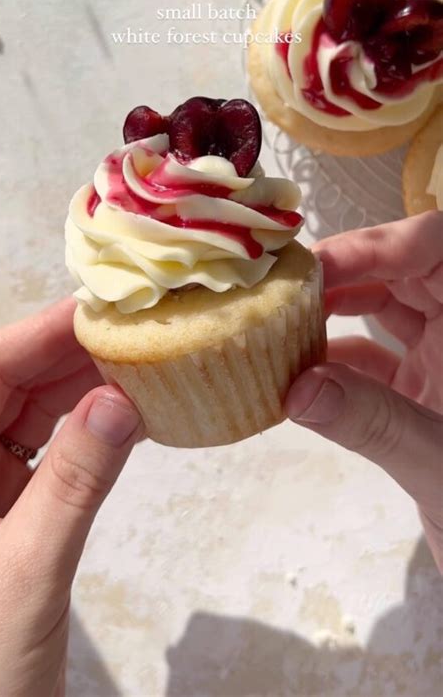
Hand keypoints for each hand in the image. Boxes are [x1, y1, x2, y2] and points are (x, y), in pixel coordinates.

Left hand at [0, 298, 143, 696]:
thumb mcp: (25, 573)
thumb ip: (73, 484)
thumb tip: (119, 402)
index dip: (35, 336)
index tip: (93, 309)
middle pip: (6, 386)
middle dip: (67, 355)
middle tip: (131, 329)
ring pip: (30, 414)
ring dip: (82, 389)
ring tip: (137, 362)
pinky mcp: (8, 511)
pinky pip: (49, 453)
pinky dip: (87, 433)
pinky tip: (125, 414)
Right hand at [284, 212, 442, 571]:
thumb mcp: (438, 462)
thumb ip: (372, 422)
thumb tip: (296, 389)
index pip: (437, 247)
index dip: (380, 243)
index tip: (318, 265)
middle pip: (403, 271)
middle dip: (343, 272)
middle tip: (281, 287)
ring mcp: (442, 363)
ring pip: (385, 311)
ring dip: (333, 313)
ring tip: (279, 323)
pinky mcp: (421, 393)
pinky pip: (374, 360)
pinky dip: (334, 362)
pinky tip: (294, 375)